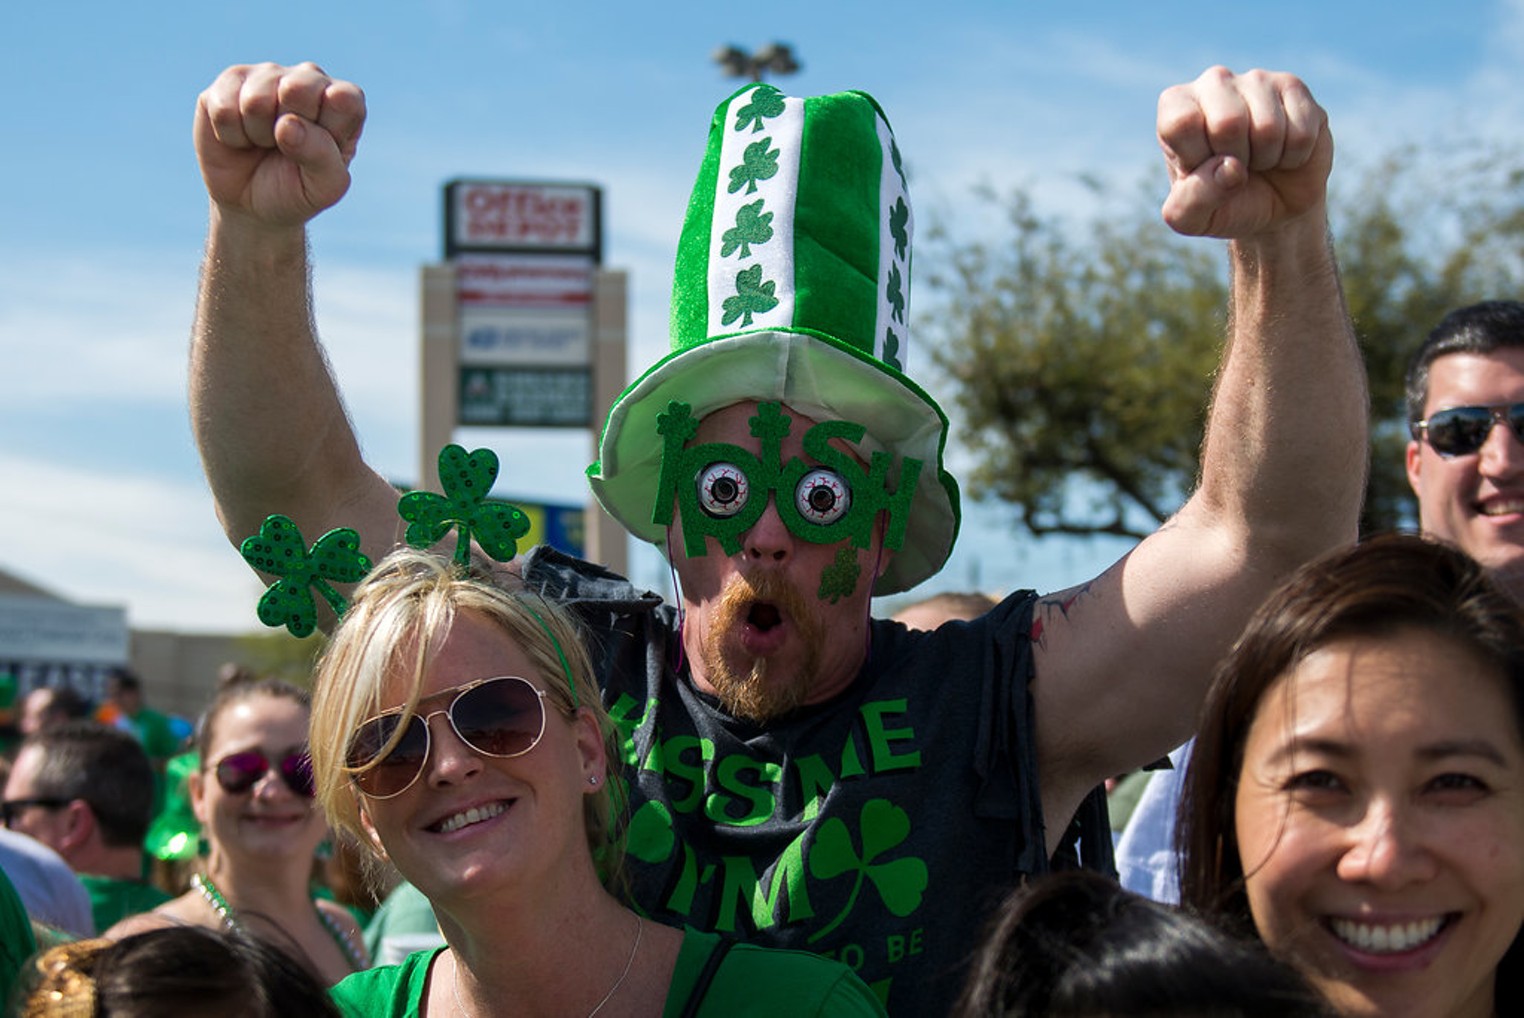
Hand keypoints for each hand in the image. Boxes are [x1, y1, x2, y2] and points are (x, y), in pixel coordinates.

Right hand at [193, 62, 365, 227]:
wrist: (249, 203)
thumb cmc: (296, 190)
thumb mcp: (323, 188)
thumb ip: (321, 157)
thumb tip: (287, 124)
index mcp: (344, 101)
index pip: (344, 98)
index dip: (328, 128)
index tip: (320, 150)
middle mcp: (308, 79)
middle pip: (298, 89)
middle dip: (288, 131)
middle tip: (288, 147)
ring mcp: (268, 75)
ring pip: (256, 100)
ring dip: (257, 135)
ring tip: (264, 143)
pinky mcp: (230, 80)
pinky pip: (224, 108)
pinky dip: (230, 135)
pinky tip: (240, 137)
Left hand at [1156, 66, 1331, 238]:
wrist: (1272, 206)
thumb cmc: (1223, 205)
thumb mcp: (1193, 219)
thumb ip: (1190, 203)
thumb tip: (1229, 168)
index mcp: (1176, 106)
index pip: (1180, 123)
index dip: (1198, 158)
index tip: (1203, 169)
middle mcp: (1213, 82)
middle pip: (1227, 122)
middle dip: (1237, 160)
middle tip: (1236, 166)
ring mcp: (1256, 80)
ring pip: (1268, 127)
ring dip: (1267, 158)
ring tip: (1258, 158)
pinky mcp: (1294, 88)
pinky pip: (1301, 132)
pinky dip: (1294, 156)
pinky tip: (1283, 150)